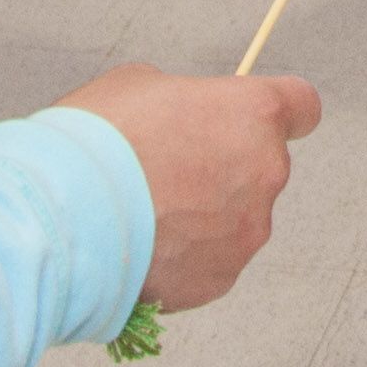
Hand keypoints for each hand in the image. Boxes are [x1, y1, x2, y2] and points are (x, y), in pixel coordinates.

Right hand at [53, 64, 324, 315]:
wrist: (64, 217)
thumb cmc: (99, 140)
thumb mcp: (140, 87)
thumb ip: (183, 103)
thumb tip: (184, 121)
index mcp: (254, 115)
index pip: (302, 107)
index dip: (280, 113)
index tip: (258, 119)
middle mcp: (265, 174)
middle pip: (260, 167)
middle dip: (223, 168)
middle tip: (167, 169)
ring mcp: (246, 233)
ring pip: (234, 219)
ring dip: (202, 217)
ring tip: (143, 213)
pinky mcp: (220, 280)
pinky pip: (209, 262)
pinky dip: (183, 257)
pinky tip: (141, 247)